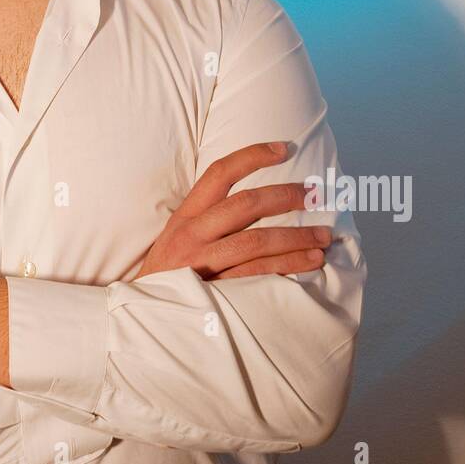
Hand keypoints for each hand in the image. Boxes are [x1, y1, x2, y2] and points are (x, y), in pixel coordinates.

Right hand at [135, 141, 332, 280]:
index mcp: (186, 216)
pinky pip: (258, 275)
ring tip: (324, 236)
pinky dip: (288, 266)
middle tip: (315, 196)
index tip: (283, 148)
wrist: (140, 315)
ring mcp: (202, 262)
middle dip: (285, 196)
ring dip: (296, 236)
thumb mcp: (177, 239)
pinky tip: (310, 262)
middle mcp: (192, 233)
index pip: (219, 173)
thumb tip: (255, 203)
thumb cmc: (166, 275)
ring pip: (257, 241)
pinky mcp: (213, 290)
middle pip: (245, 204)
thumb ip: (207, 221)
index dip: (252, 156)